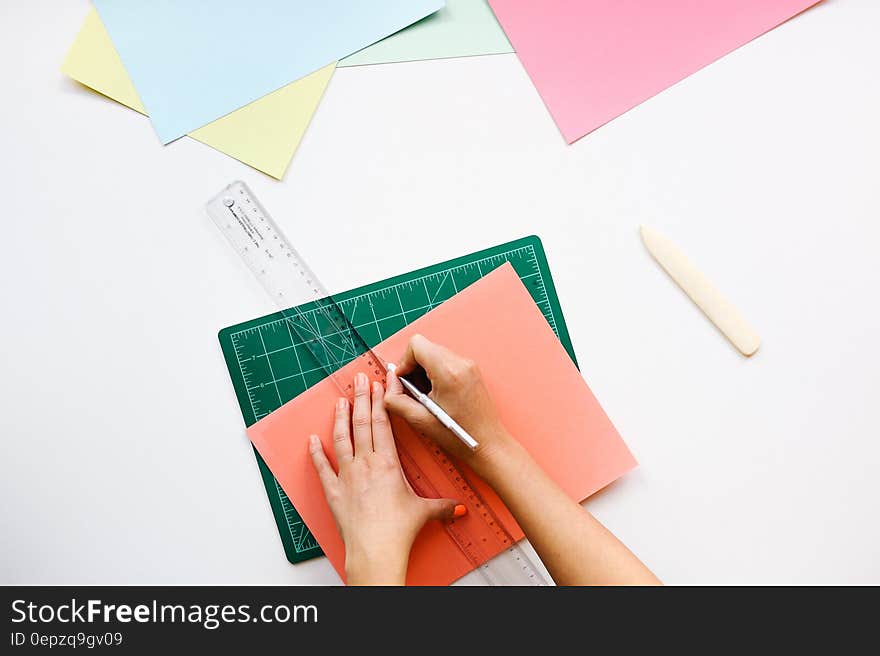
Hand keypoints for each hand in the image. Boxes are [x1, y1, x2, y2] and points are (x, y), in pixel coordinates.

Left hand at [309, 372, 463, 584]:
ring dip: (341, 417)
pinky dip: (316, 452)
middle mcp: (365, 463)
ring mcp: (347, 475)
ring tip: (341, 400)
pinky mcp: (334, 490)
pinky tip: (312, 439)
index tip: (381, 385)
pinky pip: (322, 467)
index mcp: (387, 463)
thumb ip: (442, 506)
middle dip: (361, 399)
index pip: (382, 424)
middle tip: (360, 380)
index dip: (381, 402)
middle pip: (361, 423)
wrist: (375, 549)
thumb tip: (460, 508)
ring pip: (342, 438)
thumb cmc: (397, 530)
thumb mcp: (425, 512)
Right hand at [384, 334, 514, 476]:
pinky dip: (436, 373)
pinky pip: (446, 361)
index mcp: (448, 372)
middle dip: (413, 367)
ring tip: (426, 396)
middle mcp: (461, 363)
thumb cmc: (461, 436)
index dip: (404, 361)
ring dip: (424, 371)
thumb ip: (396, 399)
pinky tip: (437, 395)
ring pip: (435, 353)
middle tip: (413, 391)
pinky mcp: (472, 370)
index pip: (417, 344)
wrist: (489, 444)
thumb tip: (389, 382)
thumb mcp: (420, 421)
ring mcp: (469, 365)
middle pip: (425, 347)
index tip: (403, 380)